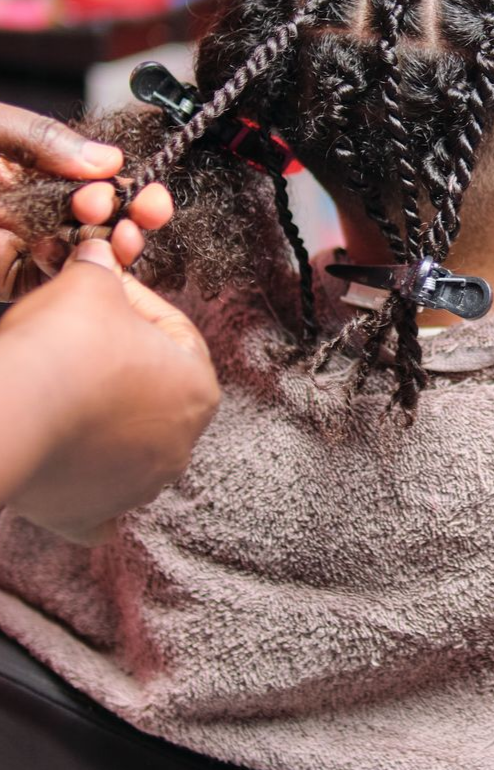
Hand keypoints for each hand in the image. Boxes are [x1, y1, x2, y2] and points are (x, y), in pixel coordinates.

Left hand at [0, 103, 171, 298]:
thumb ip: (45, 138)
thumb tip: (110, 159)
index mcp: (41, 165)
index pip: (100, 181)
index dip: (130, 189)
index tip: (150, 192)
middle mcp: (40, 206)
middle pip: (101, 219)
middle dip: (130, 218)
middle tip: (144, 212)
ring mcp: (27, 243)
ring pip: (86, 253)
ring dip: (113, 248)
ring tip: (124, 235)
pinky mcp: (12, 275)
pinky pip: (52, 277)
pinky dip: (74, 270)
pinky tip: (82, 255)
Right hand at [0, 239, 219, 543]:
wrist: (7, 413)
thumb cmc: (61, 348)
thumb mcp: (90, 286)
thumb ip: (104, 270)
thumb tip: (100, 255)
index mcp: (198, 391)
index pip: (174, 332)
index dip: (134, 301)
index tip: (100, 289)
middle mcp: (179, 448)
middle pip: (152, 389)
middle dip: (119, 360)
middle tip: (75, 333)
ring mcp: (135, 487)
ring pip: (126, 445)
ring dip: (101, 419)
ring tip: (58, 384)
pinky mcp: (89, 514)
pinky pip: (95, 504)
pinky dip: (84, 484)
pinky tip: (71, 466)